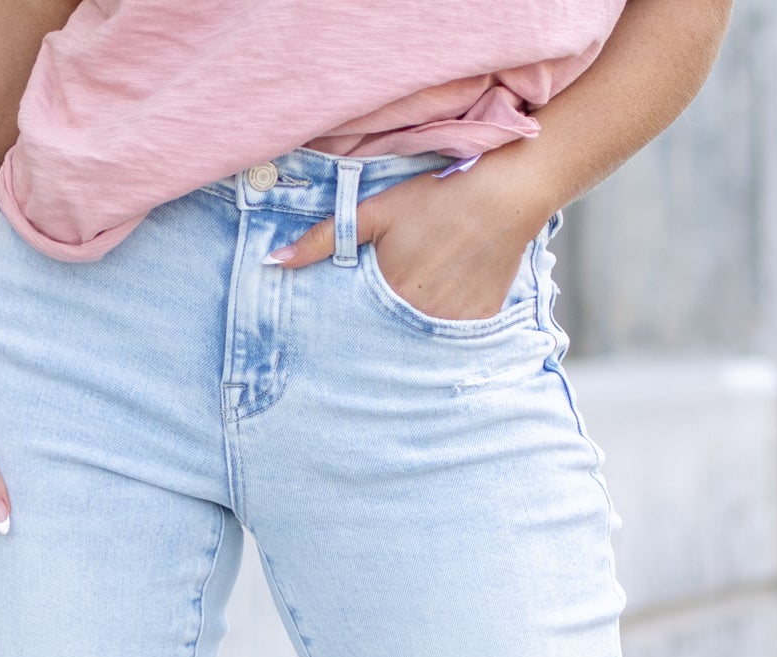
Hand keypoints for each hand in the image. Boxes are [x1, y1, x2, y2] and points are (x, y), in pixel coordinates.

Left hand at [266, 160, 548, 320]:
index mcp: (390, 295)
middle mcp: (419, 317)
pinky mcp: (479, 323)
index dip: (354, 323)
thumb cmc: (436, 198)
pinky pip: (455, 337)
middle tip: (391, 305)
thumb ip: (324, 239)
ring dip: (413, 333)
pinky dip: (446, 327)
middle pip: (390, 337)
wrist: (504, 196)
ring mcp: (452, 324)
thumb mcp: (374, 212)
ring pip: (422, 341)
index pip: (361, 326)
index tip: (349, 322)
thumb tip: (273, 263)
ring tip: (418, 303)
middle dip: (382, 331)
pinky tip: (447, 300)